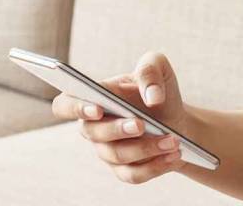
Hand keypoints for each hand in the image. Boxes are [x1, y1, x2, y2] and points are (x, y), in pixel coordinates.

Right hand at [49, 51, 190, 183]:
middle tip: (142, 124)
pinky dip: (156, 166)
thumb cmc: (158, 90)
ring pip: (117, 156)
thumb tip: (151, 97)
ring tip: (173, 140)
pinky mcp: (124, 170)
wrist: (177, 119)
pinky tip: (174, 155)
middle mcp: (94, 127)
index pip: (65, 105)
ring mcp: (107, 151)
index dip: (75, 108)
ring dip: (146, 148)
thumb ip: (150, 70)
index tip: (97, 108)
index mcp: (93, 98)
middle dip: (118, 129)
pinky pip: (133, 174)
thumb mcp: (158, 67)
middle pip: (93, 133)